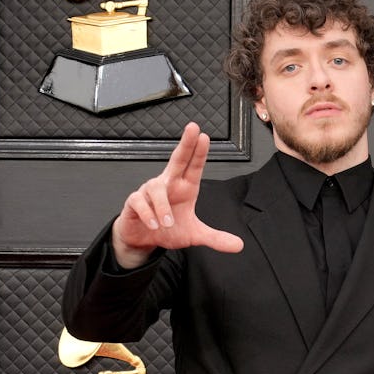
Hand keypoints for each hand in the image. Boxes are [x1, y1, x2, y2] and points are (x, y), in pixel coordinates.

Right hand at [111, 122, 244, 267]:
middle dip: (185, 144)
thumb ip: (215, 238)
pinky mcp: (134, 202)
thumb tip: (239, 245)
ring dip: (163, 207)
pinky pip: (139, 202)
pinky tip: (154, 224)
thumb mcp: (194, 235)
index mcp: (184, 188)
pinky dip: (148, 214)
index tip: (204, 136)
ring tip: (167, 223)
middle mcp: (168, 184)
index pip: (194, 167)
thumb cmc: (167, 229)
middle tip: (193, 128)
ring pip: (156, 189)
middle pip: (177, 159)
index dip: (199, 152)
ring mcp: (149, 191)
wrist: (142, 238)